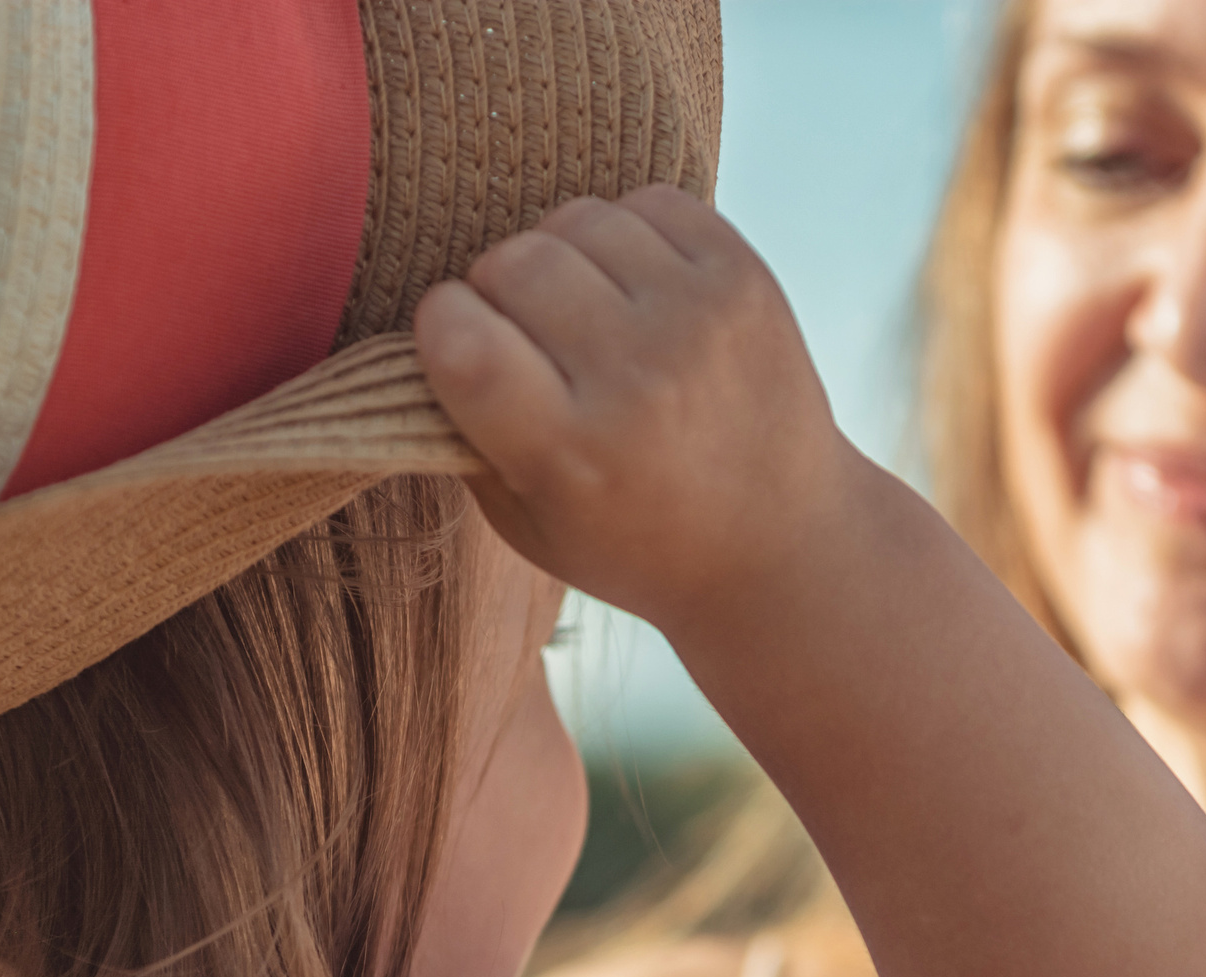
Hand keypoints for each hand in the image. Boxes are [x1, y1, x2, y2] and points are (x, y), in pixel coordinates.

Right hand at [413, 187, 868, 637]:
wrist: (782, 546)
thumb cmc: (637, 541)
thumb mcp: (529, 524)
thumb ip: (464, 433)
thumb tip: (422, 335)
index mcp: (572, 452)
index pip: (459, 337)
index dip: (442, 327)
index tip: (459, 347)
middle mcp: (638, 380)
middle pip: (513, 263)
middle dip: (498, 291)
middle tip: (529, 339)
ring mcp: (698, 319)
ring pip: (576, 219)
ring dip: (562, 257)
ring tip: (586, 313)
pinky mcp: (744, 276)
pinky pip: (647, 202)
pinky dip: (627, 235)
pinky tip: (638, 291)